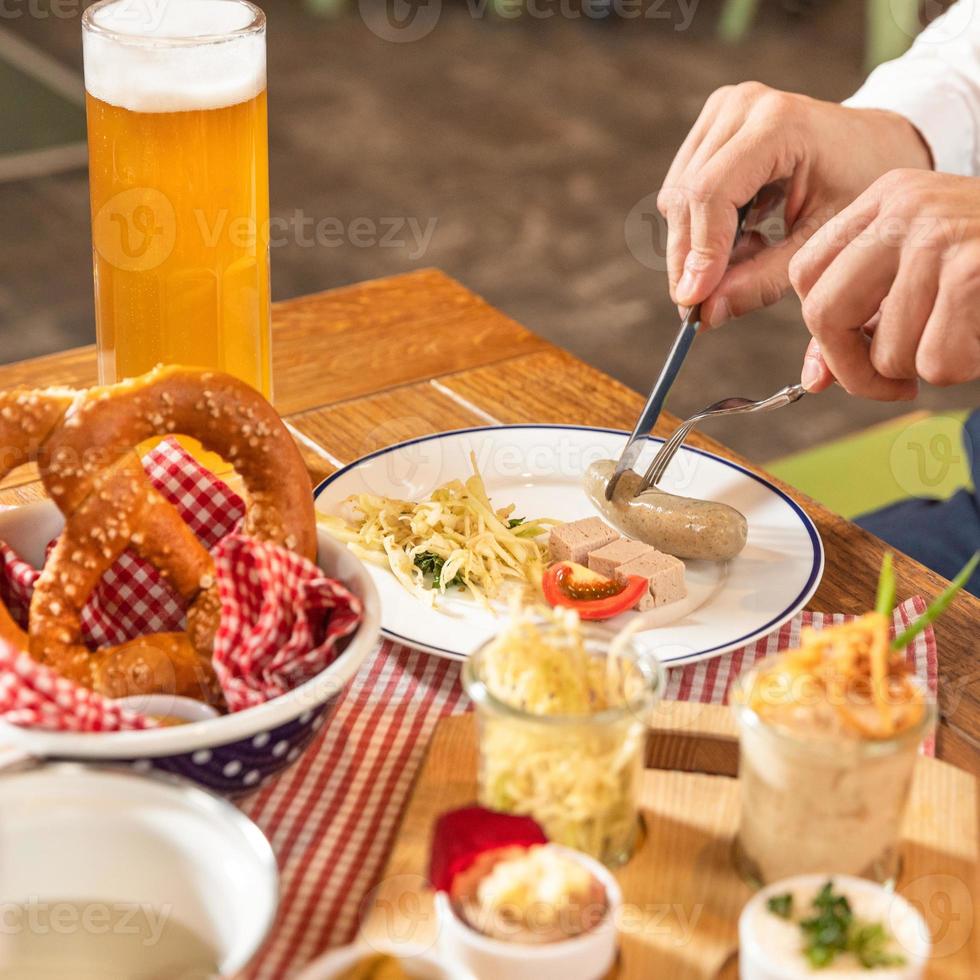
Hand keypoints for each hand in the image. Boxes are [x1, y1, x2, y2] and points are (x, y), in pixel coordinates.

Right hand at [658, 83, 931, 326]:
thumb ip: (762, 280)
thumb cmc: (858, 189)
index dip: (699, 252)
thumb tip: (705, 315)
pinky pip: (681, 190)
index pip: (713, 193)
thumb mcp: (820, 243)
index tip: (693, 304)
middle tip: (701, 307)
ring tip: (743, 261)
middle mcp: (742, 105)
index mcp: (780, 123)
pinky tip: (741, 236)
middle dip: (689, 259)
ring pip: (676, 197)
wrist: (875, 144)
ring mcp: (722, 109)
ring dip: (694, 244)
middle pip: (685, 196)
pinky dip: (700, 226)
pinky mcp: (711, 123)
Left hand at [790, 170, 979, 399]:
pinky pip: (935, 358)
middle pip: (824, 311)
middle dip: (855, 369)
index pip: (807, 274)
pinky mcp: (975, 266)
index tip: (856, 354)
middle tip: (894, 383)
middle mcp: (905, 207)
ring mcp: (940, 233)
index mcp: (884, 200)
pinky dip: (963, 367)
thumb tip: (813, 379)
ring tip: (965, 340)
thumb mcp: (923, 277)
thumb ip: (864, 320)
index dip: (823, 329)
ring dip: (925, 368)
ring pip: (886, 348)